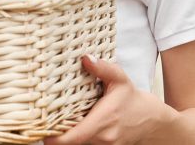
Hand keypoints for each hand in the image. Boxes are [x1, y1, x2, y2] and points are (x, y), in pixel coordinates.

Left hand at [44, 54, 167, 144]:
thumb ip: (103, 68)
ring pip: (77, 143)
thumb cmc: (133, 100)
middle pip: (70, 141)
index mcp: (103, 122)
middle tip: (45, 118)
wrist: (151, 121)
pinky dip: (77, 135)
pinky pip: (85, 143)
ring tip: (58, 118)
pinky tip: (73, 123)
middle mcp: (102, 138)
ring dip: (67, 133)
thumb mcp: (120, 79)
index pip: (72, 138)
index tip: (42, 130)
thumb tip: (85, 58)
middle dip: (57, 132)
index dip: (53, 137)